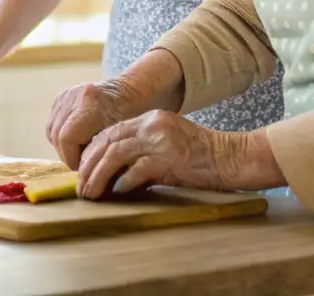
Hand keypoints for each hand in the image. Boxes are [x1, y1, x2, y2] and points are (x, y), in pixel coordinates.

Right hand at [46, 77, 143, 169]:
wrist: (130, 91)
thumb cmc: (131, 118)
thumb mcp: (120, 138)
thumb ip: (101, 155)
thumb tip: (88, 182)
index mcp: (91, 105)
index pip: (66, 138)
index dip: (71, 158)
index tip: (83, 167)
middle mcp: (75, 96)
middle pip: (56, 135)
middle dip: (67, 155)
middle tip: (82, 163)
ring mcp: (66, 95)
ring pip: (52, 130)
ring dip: (63, 146)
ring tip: (80, 152)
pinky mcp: (61, 96)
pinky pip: (53, 123)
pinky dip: (60, 135)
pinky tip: (76, 140)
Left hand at [76, 111, 281, 198]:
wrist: (231, 158)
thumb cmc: (200, 158)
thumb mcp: (167, 146)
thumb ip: (142, 152)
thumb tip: (114, 174)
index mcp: (151, 119)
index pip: (111, 132)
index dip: (92, 152)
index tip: (82, 170)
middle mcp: (152, 124)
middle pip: (108, 141)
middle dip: (89, 166)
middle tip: (81, 187)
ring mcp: (161, 139)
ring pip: (116, 154)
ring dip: (99, 176)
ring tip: (92, 193)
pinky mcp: (170, 157)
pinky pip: (137, 169)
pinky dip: (124, 182)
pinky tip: (118, 192)